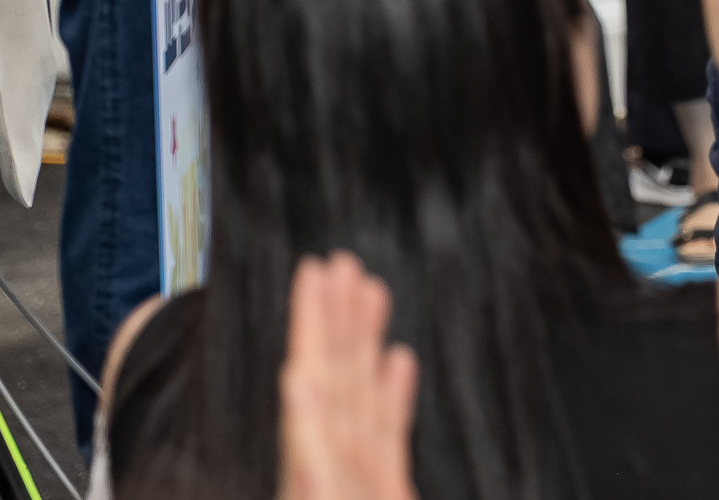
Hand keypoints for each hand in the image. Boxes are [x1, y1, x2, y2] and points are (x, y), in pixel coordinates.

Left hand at [277, 253, 419, 499]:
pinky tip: (399, 362)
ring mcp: (357, 467)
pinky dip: (394, 391)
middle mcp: (331, 450)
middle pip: (337, 368)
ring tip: (373, 294)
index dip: (313, 317)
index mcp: (313, 447)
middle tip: (345, 263)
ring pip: (362, 390)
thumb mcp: (322, 490)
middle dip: (342, 314)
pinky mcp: (383, 484)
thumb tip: (298, 380)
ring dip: (367, 340)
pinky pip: (387, 427)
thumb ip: (310, 443)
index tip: (314, 271)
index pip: (312, 364)